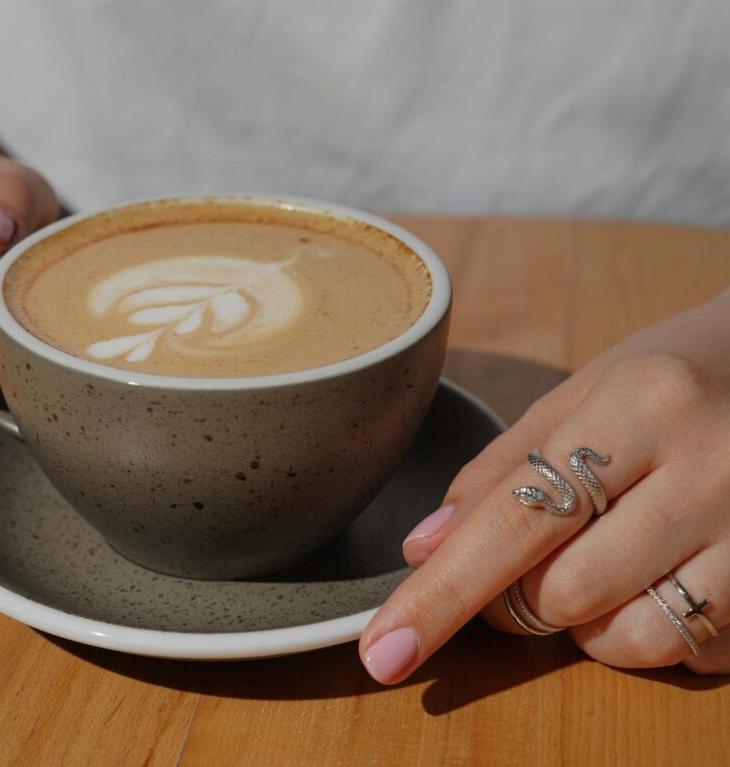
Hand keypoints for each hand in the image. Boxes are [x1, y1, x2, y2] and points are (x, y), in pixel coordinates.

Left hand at [359, 291, 729, 680]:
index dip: (441, 593)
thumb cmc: (669, 377)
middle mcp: (709, 468)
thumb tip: (423, 549)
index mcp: (641, 406)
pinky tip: (661, 577)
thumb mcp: (579, 395)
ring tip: (602, 564)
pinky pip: (696, 654)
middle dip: (519, 598)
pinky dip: (657, 635)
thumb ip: (499, 471)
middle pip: (564, 592)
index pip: (515, 521)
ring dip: (588, 625)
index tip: (384, 650)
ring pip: (629, 639)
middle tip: (529, 561)